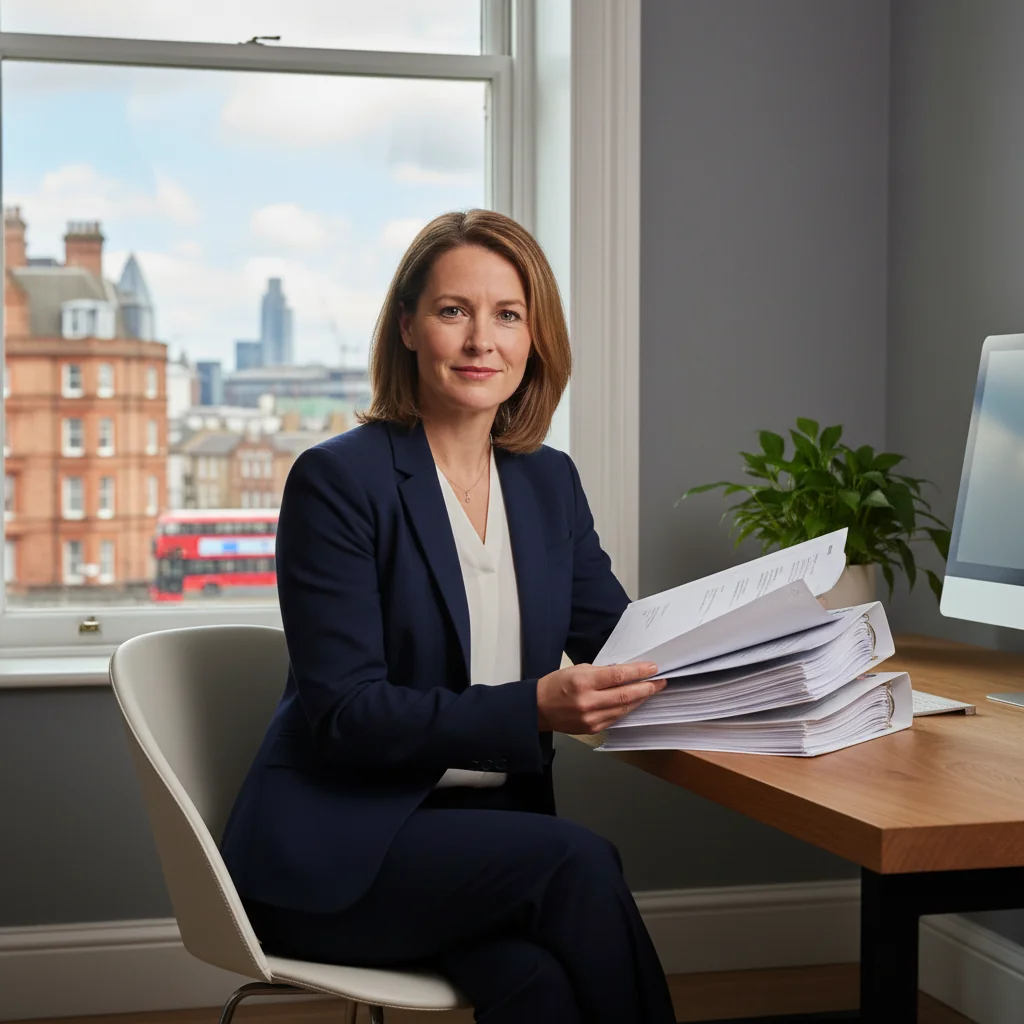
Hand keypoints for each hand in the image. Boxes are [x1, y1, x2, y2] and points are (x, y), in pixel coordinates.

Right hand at [536, 661, 665, 734]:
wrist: (538, 709)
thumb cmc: (556, 685)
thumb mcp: (577, 670)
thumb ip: (602, 672)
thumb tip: (625, 672)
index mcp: (583, 682)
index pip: (618, 676)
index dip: (638, 672)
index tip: (652, 669)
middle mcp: (588, 702)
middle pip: (625, 695)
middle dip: (646, 688)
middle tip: (660, 681)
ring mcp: (591, 718)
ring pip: (624, 708)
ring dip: (640, 699)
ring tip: (652, 690)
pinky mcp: (593, 728)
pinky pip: (616, 718)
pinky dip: (627, 708)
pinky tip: (635, 702)